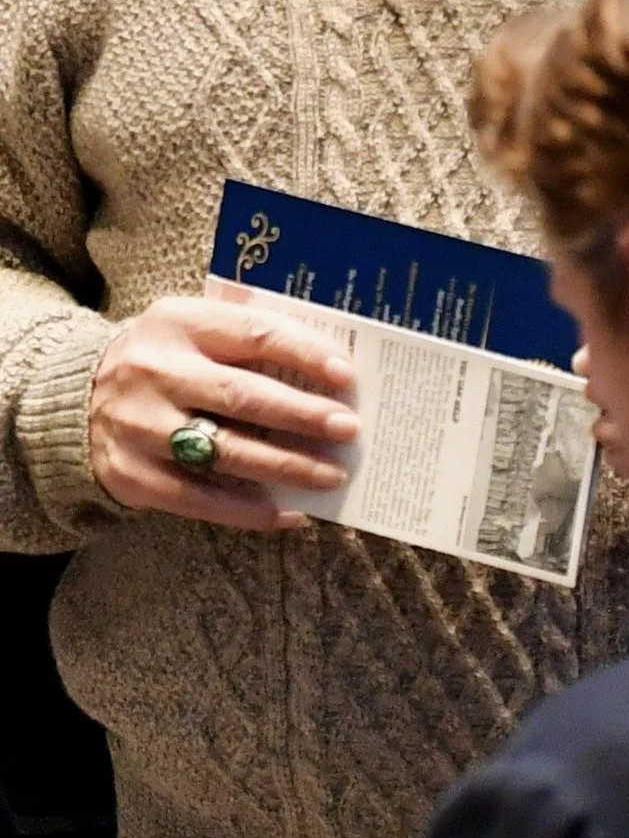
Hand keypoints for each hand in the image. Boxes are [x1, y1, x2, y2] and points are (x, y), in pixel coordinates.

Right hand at [87, 285, 357, 530]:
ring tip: (333, 474)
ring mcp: (141, 427)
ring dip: (288, 466)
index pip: (253, 333)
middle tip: (348, 428)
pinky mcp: (134, 476)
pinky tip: (291, 513)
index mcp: (177, 324)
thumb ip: (244, 335)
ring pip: (227, 452)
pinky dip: (251, 511)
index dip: (305, 354)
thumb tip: (330, 364)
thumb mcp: (189, 329)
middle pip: (243, 397)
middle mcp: (155, 373)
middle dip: (303, 416)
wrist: (72, 400)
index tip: (347, 375)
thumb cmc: (160, 361)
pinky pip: (202, 500)